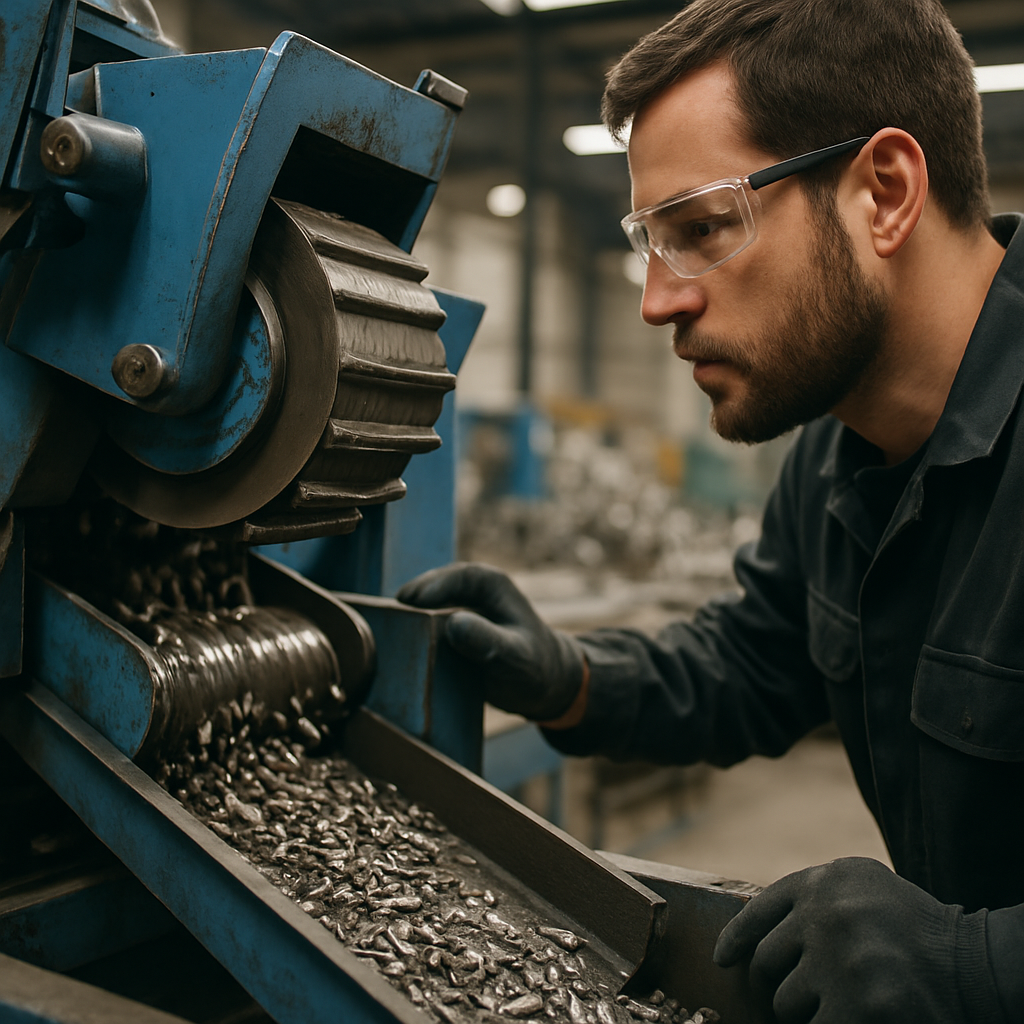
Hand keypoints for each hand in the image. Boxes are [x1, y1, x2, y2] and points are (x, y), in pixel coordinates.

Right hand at [396, 563, 584, 720]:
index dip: (432, 585)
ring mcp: (455, 612)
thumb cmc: (536, 666)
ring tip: (382, 636)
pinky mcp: (446, 633)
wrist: (544, 686)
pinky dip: (410, 639)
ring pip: (422, 611)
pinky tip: (394, 654)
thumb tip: (454, 623)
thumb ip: (488, 640)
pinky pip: (423, 631)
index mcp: (491, 585)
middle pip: (432, 590)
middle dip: (408, 604)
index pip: (458, 576)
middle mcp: (469, 593)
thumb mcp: (515, 656)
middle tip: (385, 619)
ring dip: (405, 622)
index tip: (409, 600)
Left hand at [713, 858, 971, 1022]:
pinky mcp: (853, 1005)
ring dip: (810, 1009)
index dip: (737, 938)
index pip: (759, 910)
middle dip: (783, 982)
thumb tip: (751, 936)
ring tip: (851, 998)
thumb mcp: (864, 888)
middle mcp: (825, 913)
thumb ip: (814, 899)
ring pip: (785, 1001)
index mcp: (826, 880)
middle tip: (816, 989)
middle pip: (767, 962)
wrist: (974, 965)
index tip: (722, 958)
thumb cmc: (915, 929)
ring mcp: (837, 960)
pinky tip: (858, 1015)